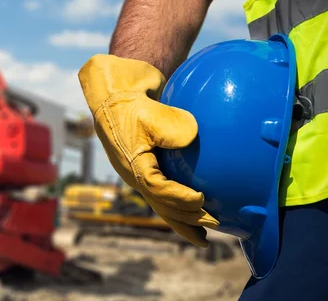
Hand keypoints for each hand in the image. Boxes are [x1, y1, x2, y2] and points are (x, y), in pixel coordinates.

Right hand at [78, 54, 218, 246]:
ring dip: (182, 219)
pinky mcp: (147, 164)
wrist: (113, 92)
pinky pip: (163, 189)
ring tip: (204, 235)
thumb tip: (193, 135)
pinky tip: (196, 204)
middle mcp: (135, 174)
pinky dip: (179, 201)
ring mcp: (140, 171)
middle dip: (186, 219)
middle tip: (214, 226)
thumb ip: (170, 125)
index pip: (157, 189)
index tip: (202, 200)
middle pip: (161, 205)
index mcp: (132, 165)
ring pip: (161, 203)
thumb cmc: (127, 103)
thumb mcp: (148, 112)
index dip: (179, 198)